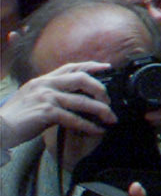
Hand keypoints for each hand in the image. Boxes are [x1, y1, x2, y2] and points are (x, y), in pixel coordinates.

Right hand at [0, 62, 114, 150]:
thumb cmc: (16, 116)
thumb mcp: (31, 96)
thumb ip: (50, 92)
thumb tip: (72, 97)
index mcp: (43, 80)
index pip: (71, 67)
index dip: (91, 66)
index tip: (107, 67)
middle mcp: (46, 85)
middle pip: (82, 79)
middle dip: (100, 89)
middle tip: (109, 100)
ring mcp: (47, 98)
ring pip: (82, 101)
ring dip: (101, 110)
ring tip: (111, 118)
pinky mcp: (47, 113)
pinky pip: (74, 118)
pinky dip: (88, 125)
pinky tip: (97, 130)